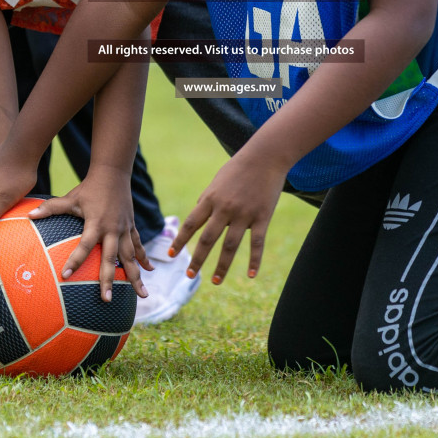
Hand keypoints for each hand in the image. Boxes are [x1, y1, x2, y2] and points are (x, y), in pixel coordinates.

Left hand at [30, 167, 152, 302]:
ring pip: (131, 256)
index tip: (66, 276)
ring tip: (143, 296)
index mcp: (96, 223)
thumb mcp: (70, 198)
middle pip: (111, 258)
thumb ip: (50, 208)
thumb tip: (29, 215)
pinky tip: (150, 270)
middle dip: (109, 280)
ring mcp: (124, 229)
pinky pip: (138, 245)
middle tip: (106, 299)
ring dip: (136, 276)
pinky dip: (144, 258)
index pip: (85, 245)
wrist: (113, 173)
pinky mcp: (131, 226)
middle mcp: (113, 229)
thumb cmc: (88, 188)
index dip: (75, 260)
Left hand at [172, 152, 284, 284]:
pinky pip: (257, 243)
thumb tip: (197, 218)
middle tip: (190, 275)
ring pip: (230, 246)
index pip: (191, 224)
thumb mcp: (217, 182)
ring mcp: (244, 214)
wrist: (265, 156)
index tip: (172, 255)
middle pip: (207, 239)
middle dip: (197, 259)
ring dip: (222, 266)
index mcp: (211, 199)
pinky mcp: (262, 217)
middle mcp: (225, 208)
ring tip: (215, 281)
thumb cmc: (239, 167)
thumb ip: (206, 200)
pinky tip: (251, 275)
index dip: (180, 241)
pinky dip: (254, 261)